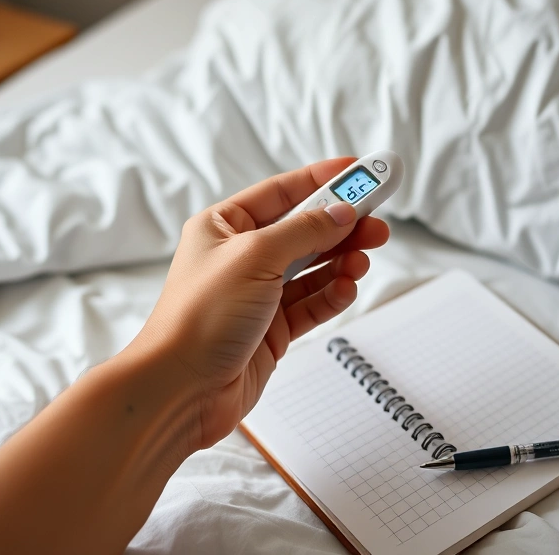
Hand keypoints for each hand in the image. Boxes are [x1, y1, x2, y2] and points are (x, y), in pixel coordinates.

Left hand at [138, 158, 389, 449]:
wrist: (181, 388)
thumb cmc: (198, 318)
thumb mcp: (254, 257)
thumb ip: (304, 231)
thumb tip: (341, 211)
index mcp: (223, 227)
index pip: (281, 192)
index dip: (323, 181)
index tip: (361, 170)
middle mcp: (239, 258)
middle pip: (304, 231)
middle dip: (342, 225)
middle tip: (377, 223)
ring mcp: (257, 295)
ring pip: (312, 269)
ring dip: (341, 262)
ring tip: (363, 259)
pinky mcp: (271, 330)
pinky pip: (312, 304)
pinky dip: (332, 295)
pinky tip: (346, 288)